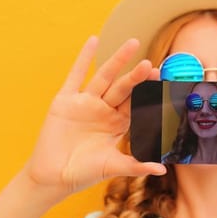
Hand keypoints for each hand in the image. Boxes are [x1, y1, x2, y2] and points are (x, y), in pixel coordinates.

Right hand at [24, 36, 165, 195]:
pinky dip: (83, 58)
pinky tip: (93, 40)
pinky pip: (75, 75)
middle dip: (137, 77)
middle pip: (124, 88)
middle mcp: (103, 110)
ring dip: (118, 60)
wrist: (53, 177)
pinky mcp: (65, 100)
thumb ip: (136, 165)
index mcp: (117, 123)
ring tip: (133, 43)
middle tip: (151, 65)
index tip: (163, 82)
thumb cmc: (83, 173)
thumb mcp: (112, 166)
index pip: (137, 103)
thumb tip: (162, 170)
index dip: (148, 93)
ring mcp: (85, 103)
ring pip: (104, 77)